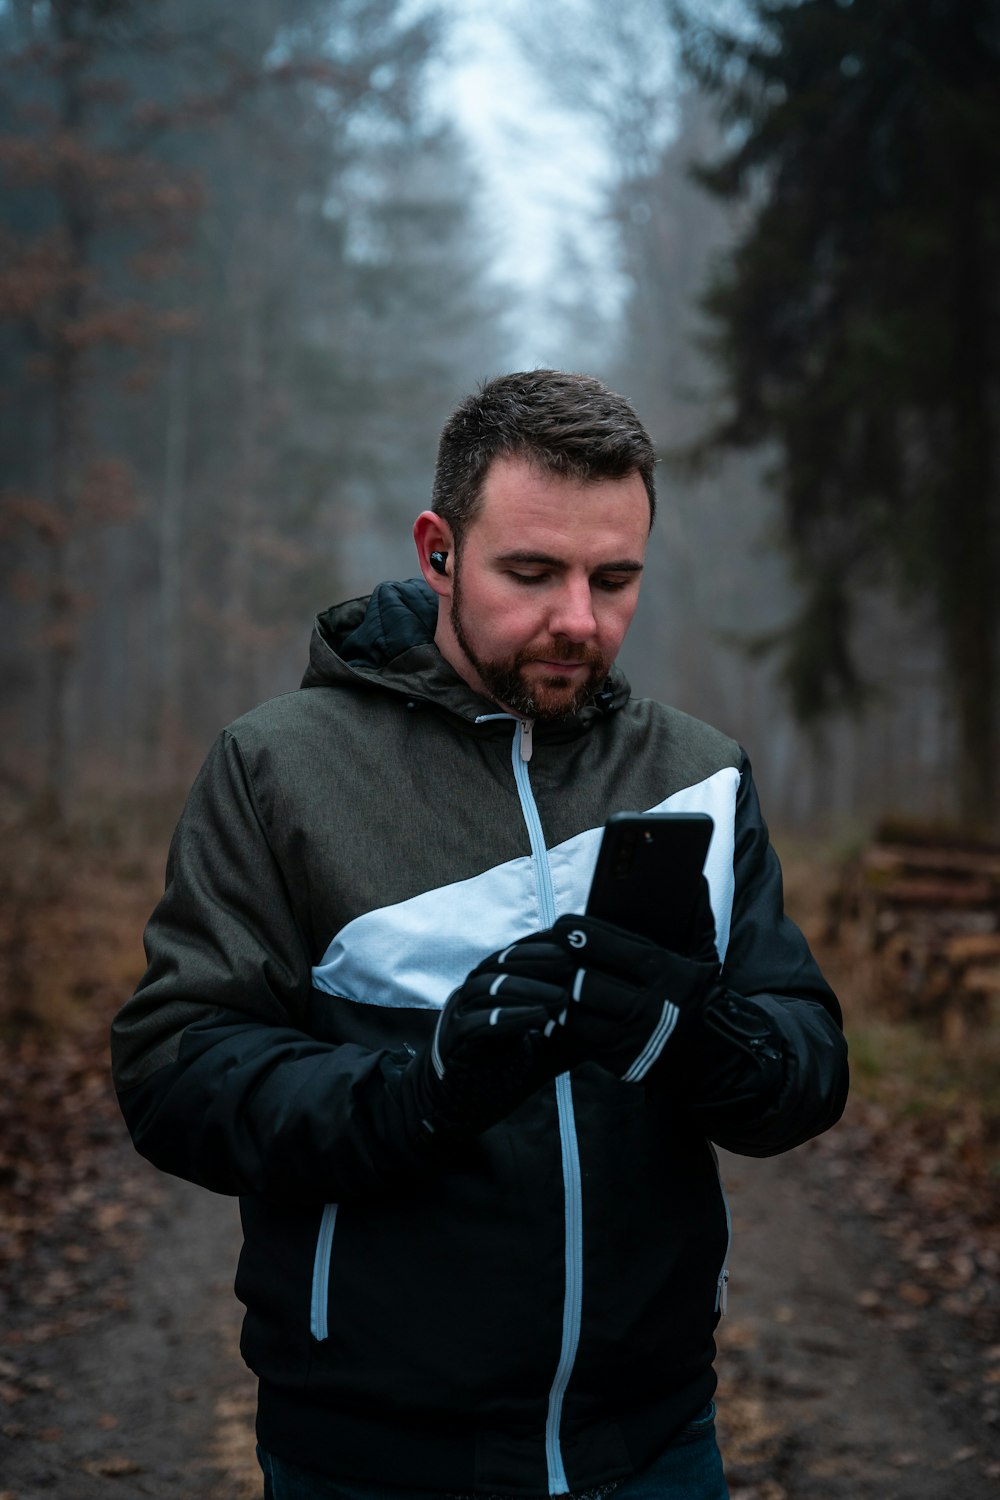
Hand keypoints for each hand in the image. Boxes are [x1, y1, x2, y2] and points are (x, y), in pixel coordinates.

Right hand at [398, 939, 570, 1145]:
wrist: (455, 1110)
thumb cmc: (498, 1073)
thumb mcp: (543, 1048)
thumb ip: (568, 1031)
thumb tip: (610, 1018)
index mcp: (490, 990)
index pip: (514, 956)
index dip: (541, 946)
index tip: (573, 945)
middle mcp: (471, 997)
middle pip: (498, 964)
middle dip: (535, 959)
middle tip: (569, 961)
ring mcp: (458, 1017)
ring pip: (486, 988)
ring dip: (525, 988)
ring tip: (560, 996)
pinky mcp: (451, 1044)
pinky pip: (476, 1023)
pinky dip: (508, 1018)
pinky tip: (537, 1018)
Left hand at [498, 913, 723, 1084]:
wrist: (717, 1059)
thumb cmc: (704, 998)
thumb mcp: (704, 957)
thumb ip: (695, 918)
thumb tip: (694, 879)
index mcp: (670, 977)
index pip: (620, 951)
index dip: (586, 937)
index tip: (562, 926)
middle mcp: (651, 1011)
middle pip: (589, 985)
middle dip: (563, 967)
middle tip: (546, 952)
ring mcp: (633, 1041)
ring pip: (577, 1015)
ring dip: (557, 994)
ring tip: (545, 978)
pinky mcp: (619, 1064)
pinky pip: (576, 1041)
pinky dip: (560, 1023)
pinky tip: (552, 1006)